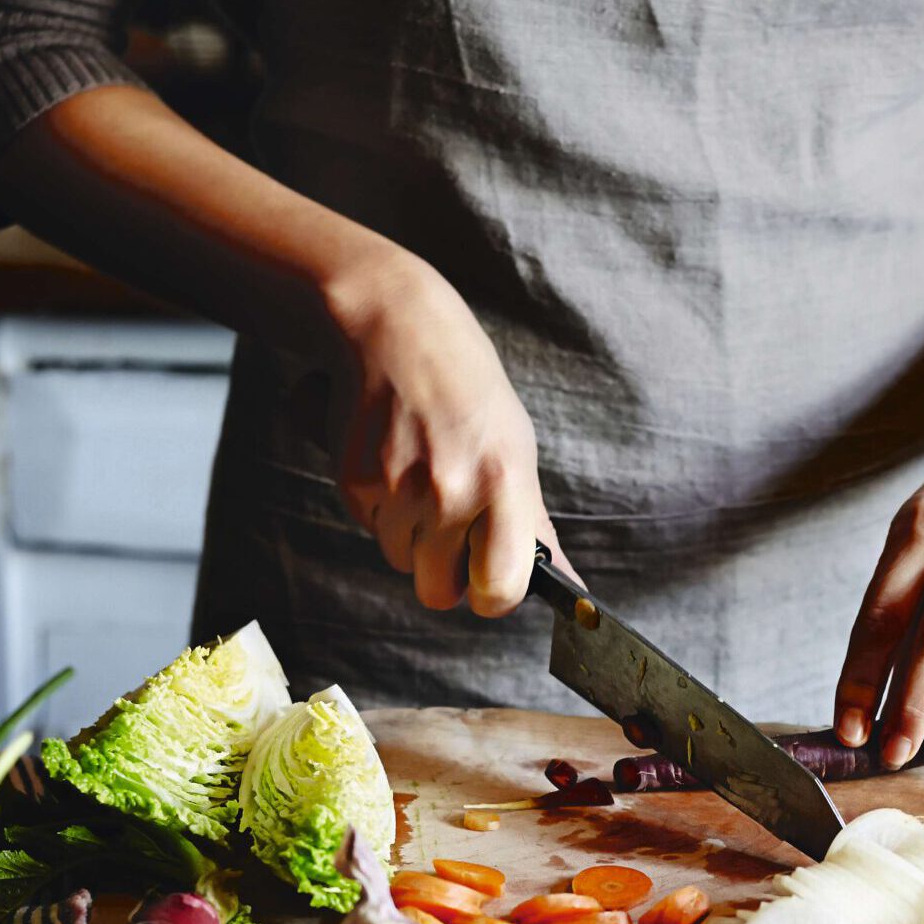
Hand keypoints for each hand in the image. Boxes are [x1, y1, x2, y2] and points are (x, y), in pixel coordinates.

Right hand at [325, 243, 570, 615]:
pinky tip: (390, 456)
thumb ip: (532, 523)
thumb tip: (570, 588)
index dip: (491, 596)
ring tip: (418, 471)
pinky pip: (368, 525)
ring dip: (407, 532)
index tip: (487, 584)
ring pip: (399, 559)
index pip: (500, 589)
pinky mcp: (354, 481)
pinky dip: (377, 504)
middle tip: (448, 527)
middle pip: (437, 593)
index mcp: (506, 481)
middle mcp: (452, 489)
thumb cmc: (468, 390)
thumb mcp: (515, 447)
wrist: (395, 326)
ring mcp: (399, 487)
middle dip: (441, 573)